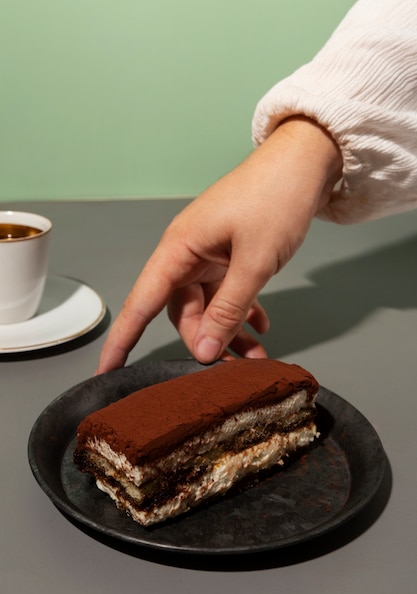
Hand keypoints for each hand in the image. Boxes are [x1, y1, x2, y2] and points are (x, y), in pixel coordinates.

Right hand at [96, 117, 341, 372]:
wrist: (303, 163)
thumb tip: (204, 350)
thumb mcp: (253, 262)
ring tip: (254, 356)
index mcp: (179, 249)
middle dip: (203, 340)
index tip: (106, 372)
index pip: (141, 302)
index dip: (122, 339)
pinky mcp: (230, 255)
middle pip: (182, 311)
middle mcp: (188, 253)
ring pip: (208, 306)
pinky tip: (261, 327)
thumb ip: (228, 309)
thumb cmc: (275, 201)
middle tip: (231, 366)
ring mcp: (210, 254)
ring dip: (228, 331)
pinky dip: (242, 312)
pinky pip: (227, 293)